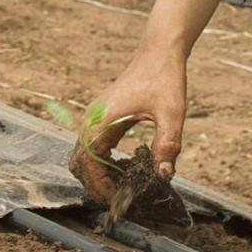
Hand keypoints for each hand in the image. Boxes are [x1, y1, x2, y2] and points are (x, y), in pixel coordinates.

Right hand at [68, 50, 186, 204]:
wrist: (159, 52)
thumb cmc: (164, 78)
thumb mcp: (171, 113)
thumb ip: (167, 145)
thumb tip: (163, 176)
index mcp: (102, 119)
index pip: (89, 162)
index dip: (99, 185)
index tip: (117, 199)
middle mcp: (93, 118)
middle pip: (80, 161)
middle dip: (94, 183)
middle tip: (118, 200)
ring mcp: (95, 116)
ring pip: (83, 154)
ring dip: (96, 173)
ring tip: (120, 188)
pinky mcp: (103, 116)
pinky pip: (93, 145)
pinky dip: (101, 162)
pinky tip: (122, 169)